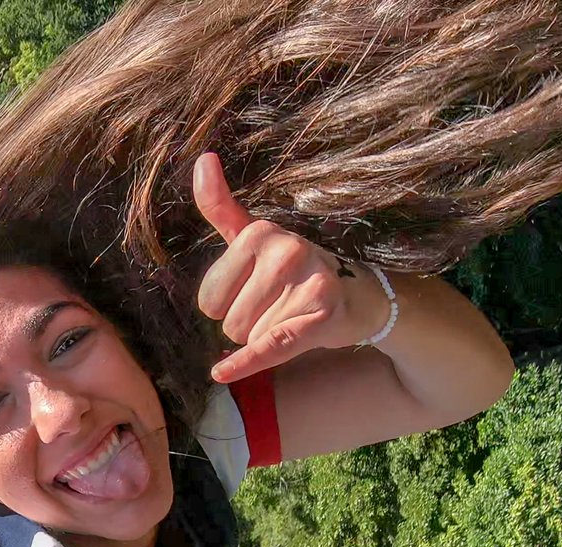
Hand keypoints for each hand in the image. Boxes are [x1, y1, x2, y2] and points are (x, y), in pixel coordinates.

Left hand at [194, 152, 390, 382]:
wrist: (358, 294)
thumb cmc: (294, 268)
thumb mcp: (256, 236)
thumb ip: (222, 207)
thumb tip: (202, 158)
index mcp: (260, 233)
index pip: (207, 299)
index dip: (225, 306)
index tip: (253, 291)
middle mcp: (284, 251)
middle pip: (227, 322)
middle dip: (247, 324)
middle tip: (277, 306)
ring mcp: (306, 282)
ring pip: (249, 337)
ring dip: (265, 337)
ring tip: (292, 315)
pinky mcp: (320, 316)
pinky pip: (271, 345)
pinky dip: (246, 363)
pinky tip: (222, 372)